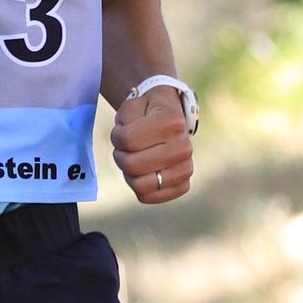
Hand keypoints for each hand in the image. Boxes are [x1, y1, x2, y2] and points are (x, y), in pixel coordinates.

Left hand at [112, 85, 193, 206]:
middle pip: (132, 165)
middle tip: (126, 148)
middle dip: (121, 156)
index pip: (127, 140)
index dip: (116, 136)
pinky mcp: (182, 185)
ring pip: (139, 185)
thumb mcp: (133, 105)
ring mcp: (185, 168)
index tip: (122, 130)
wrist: (171, 121)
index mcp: (171, 124)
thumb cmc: (147, 114)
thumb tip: (125, 141)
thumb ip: (125, 119)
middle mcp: (183, 148)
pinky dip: (138, 187)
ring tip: (135, 159)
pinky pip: (148, 197)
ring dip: (129, 173)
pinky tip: (143, 173)